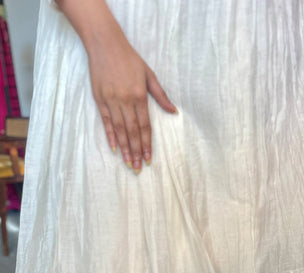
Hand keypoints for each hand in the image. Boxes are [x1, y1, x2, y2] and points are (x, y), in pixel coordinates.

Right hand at [88, 30, 177, 172]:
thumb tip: (173, 111)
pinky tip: (115, 148)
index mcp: (139, 96)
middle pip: (132, 132)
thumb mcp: (149, 75)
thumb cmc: (129, 59)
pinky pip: (106, 121)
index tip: (149, 158)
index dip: (147, 144)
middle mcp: (125, 101)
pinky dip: (110, 135)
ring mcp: (111, 101)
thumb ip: (161, 95)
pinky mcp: (100, 99)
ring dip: (125, 148)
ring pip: (120, 130)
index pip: (145, 126)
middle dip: (136, 151)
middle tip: (139, 168)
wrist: (104, 43)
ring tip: (129, 163)